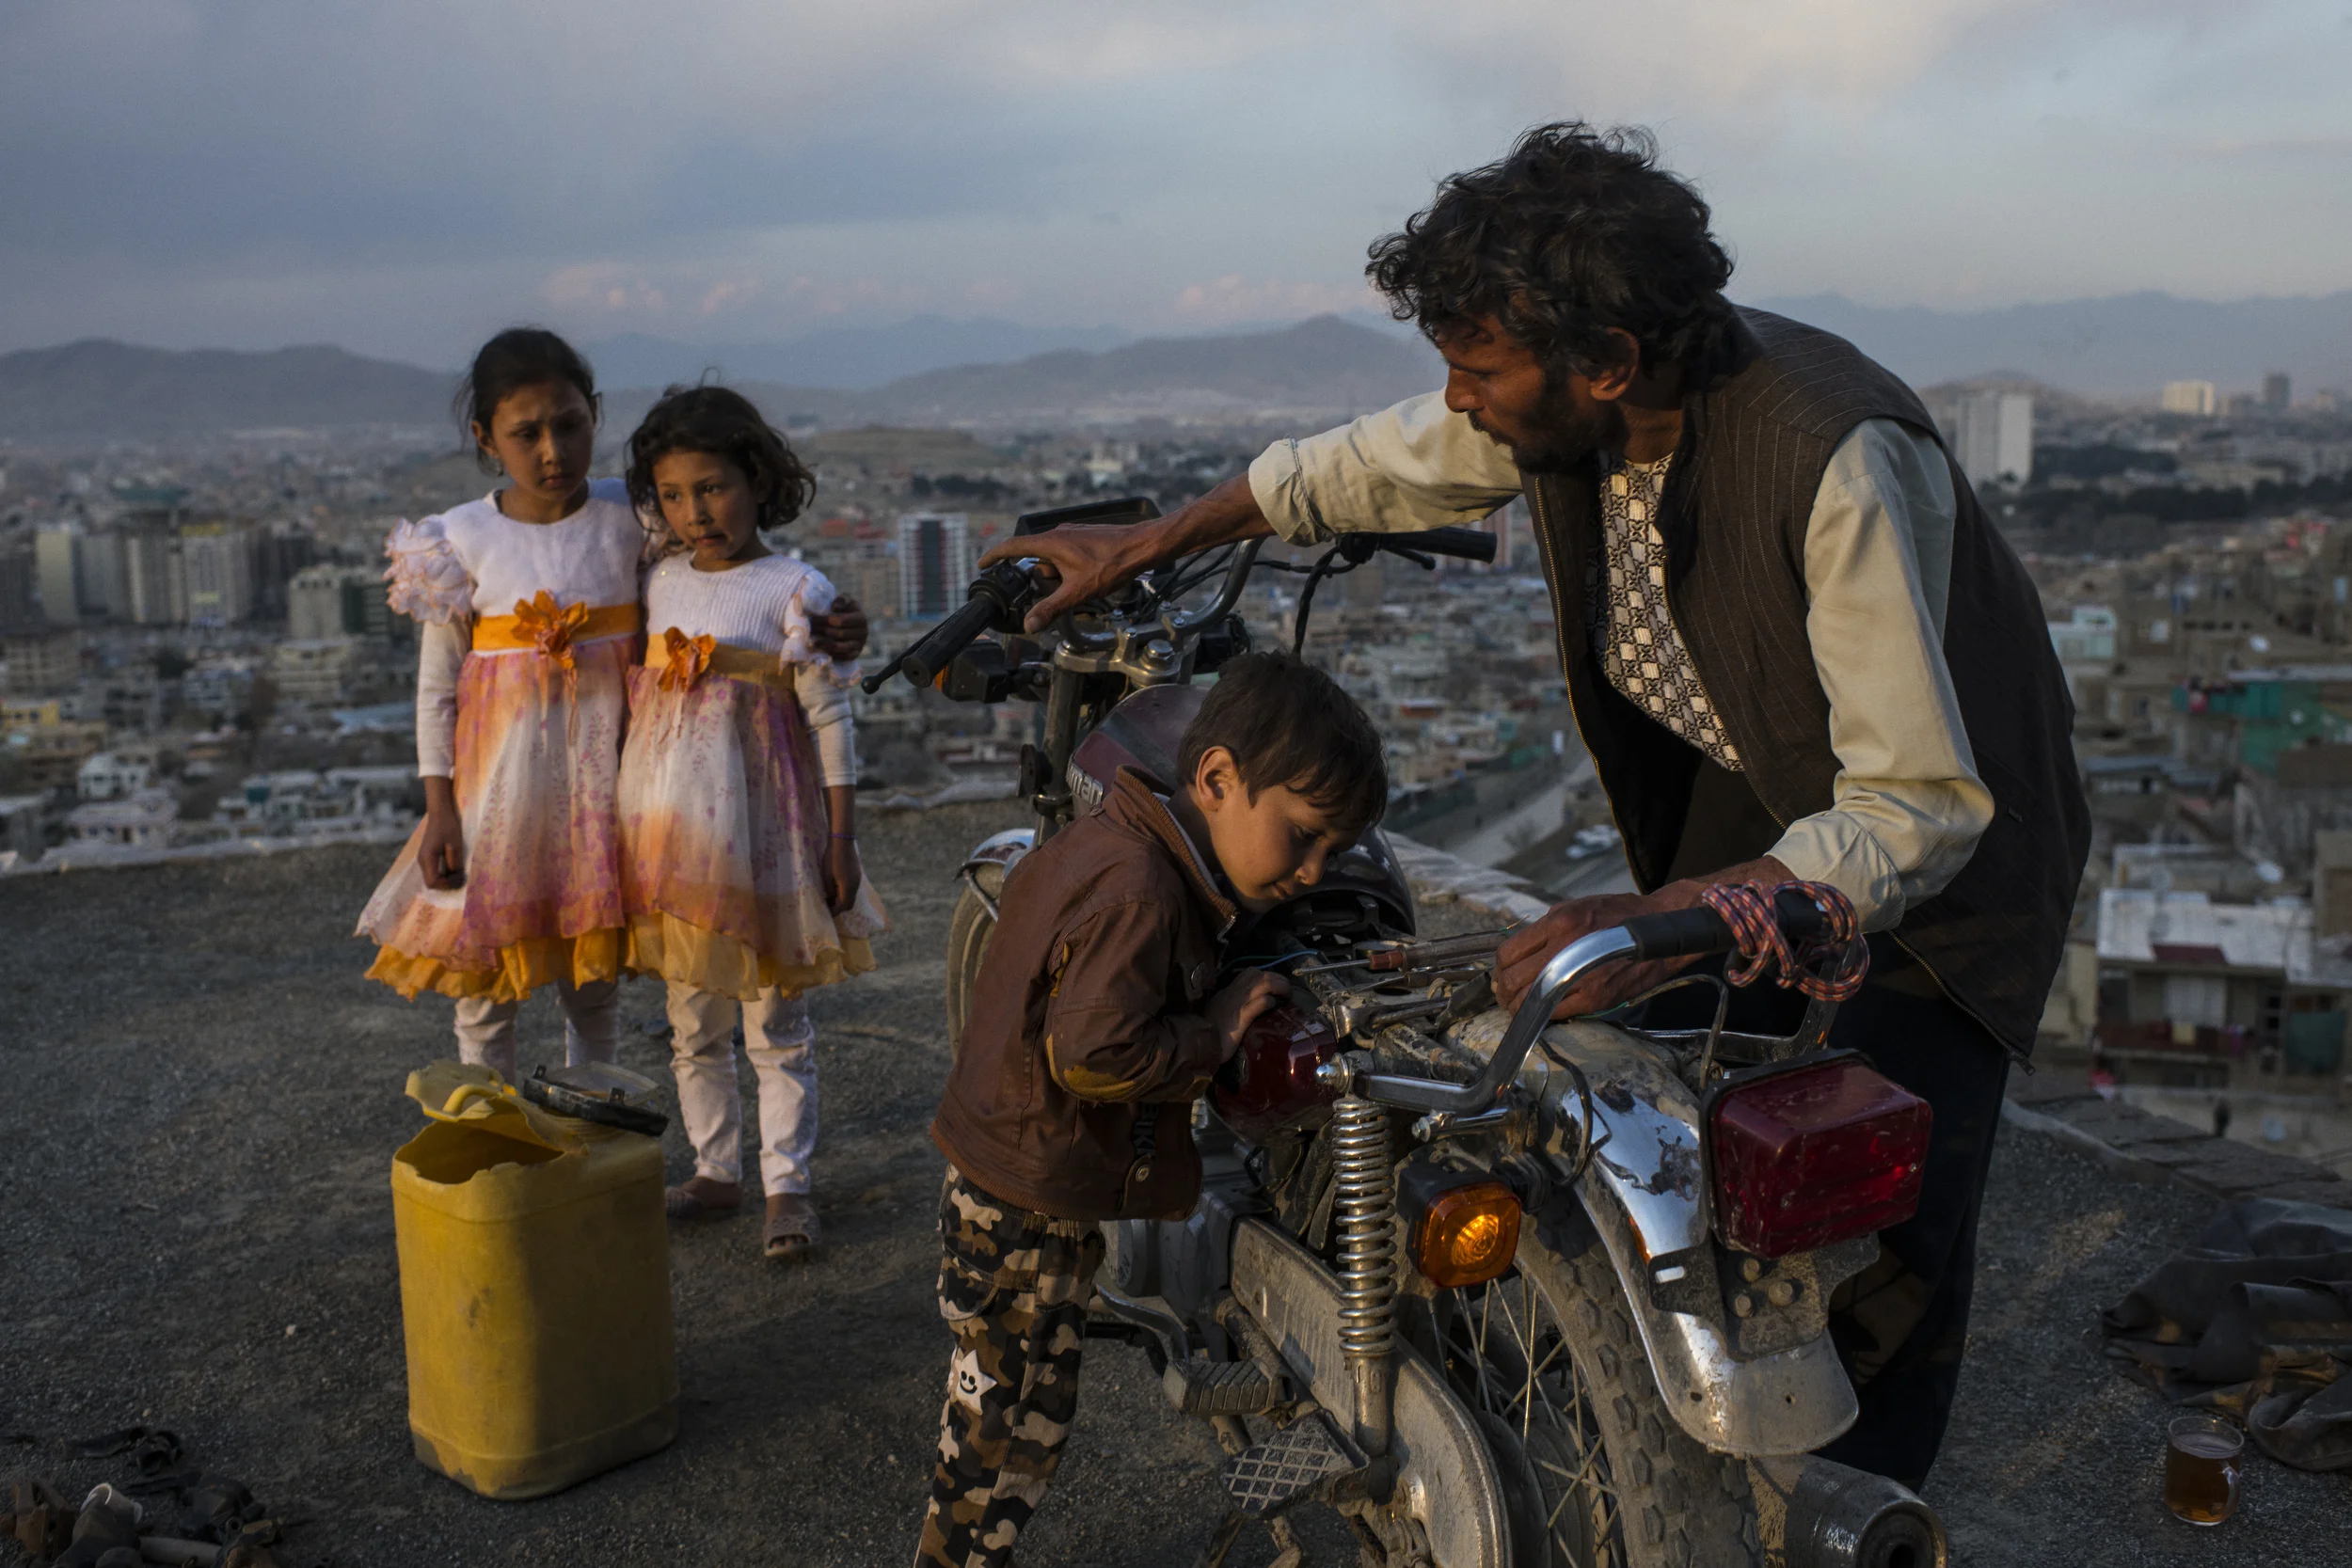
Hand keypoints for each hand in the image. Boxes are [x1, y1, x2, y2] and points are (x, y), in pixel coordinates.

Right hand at [417, 804, 466, 890]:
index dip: (446, 884)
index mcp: (427, 858)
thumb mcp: (455, 845)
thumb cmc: (448, 826)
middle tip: (460, 876)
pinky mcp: (428, 857)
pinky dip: (444, 873)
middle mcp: (422, 861)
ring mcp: (424, 859)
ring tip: (458, 872)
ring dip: (446, 878)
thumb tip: (456, 879)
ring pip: (432, 878)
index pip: (432, 882)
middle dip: (446, 883)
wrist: (440, 813)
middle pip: (431, 882)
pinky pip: (434, 871)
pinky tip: (454, 867)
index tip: (459, 877)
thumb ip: (455, 863)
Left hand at [809, 595, 868, 660]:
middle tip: (809, 630)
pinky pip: (845, 657)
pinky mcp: (857, 653)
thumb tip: (835, 608)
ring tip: (815, 643)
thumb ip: (841, 600)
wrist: (851, 622)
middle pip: (840, 634)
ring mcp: (861, 644)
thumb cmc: (845, 609)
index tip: (812, 620)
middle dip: (822, 632)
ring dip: (826, 645)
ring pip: (843, 647)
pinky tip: (823, 650)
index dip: (824, 621)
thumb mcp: (845, 600)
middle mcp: (863, 632)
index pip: (841, 621)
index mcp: (861, 618)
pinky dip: (833, 655)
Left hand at [823, 836, 862, 913]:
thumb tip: (831, 898)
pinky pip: (852, 889)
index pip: (842, 906)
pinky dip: (844, 892)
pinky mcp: (857, 875)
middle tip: (827, 904)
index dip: (834, 911)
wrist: (842, 842)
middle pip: (849, 904)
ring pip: (851, 897)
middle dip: (839, 907)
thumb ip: (829, 890)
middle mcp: (855, 886)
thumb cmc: (831, 859)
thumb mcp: (826, 876)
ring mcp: (857, 881)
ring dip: (842, 899)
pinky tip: (836, 887)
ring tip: (830, 896)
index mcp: (847, 888)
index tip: (825, 912)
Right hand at [978, 524, 1152, 631]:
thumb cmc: (1112, 564)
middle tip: (1037, 594)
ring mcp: (1072, 535)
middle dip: (1034, 577)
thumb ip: (1051, 608)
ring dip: (1054, 576)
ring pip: (1052, 558)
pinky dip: (1066, 570)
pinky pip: (1065, 555)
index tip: (982, 564)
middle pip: (1034, 557)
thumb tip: (1029, 624)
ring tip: (1070, 590)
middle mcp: (1058, 535)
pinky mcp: (1084, 539)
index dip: (994, 556)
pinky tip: (1081, 582)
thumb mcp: (1078, 592)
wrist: (1141, 546)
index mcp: (1050, 543)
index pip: (1012, 546)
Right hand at [1207, 967, 1290, 1059]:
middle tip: (1287, 987)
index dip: (1265, 975)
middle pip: (1258, 975)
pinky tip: (1274, 1006)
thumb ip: (1230, 1006)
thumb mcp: (1218, 1013)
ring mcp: (1237, 1003)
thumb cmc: (1209, 1033)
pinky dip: (1269, 1001)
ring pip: (1262, 983)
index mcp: (1226, 992)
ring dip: (1278, 986)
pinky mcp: (1241, 1017)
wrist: (1198, 1045)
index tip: (1276, 982)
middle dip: (1276, 977)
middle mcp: (1232, 993)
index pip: (1249, 974)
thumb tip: (1246, 1005)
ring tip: (1287, 993)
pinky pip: (1260, 1003)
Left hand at [1493, 890, 1694, 1020]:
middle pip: (1513, 979)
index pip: (1508, 952)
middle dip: (1503, 992)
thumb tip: (1516, 955)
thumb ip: (1545, 929)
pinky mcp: (1596, 997)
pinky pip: (1556, 1012)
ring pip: (1531, 999)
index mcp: (1558, 921)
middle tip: (1505, 996)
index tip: (1500, 975)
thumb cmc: (1616, 916)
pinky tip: (1544, 1011)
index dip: (1498, 969)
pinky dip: (1544, 1014)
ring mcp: (1581, 974)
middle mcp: (1566, 946)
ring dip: (1519, 1007)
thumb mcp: (1575, 907)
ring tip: (1520, 1007)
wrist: (1659, 928)